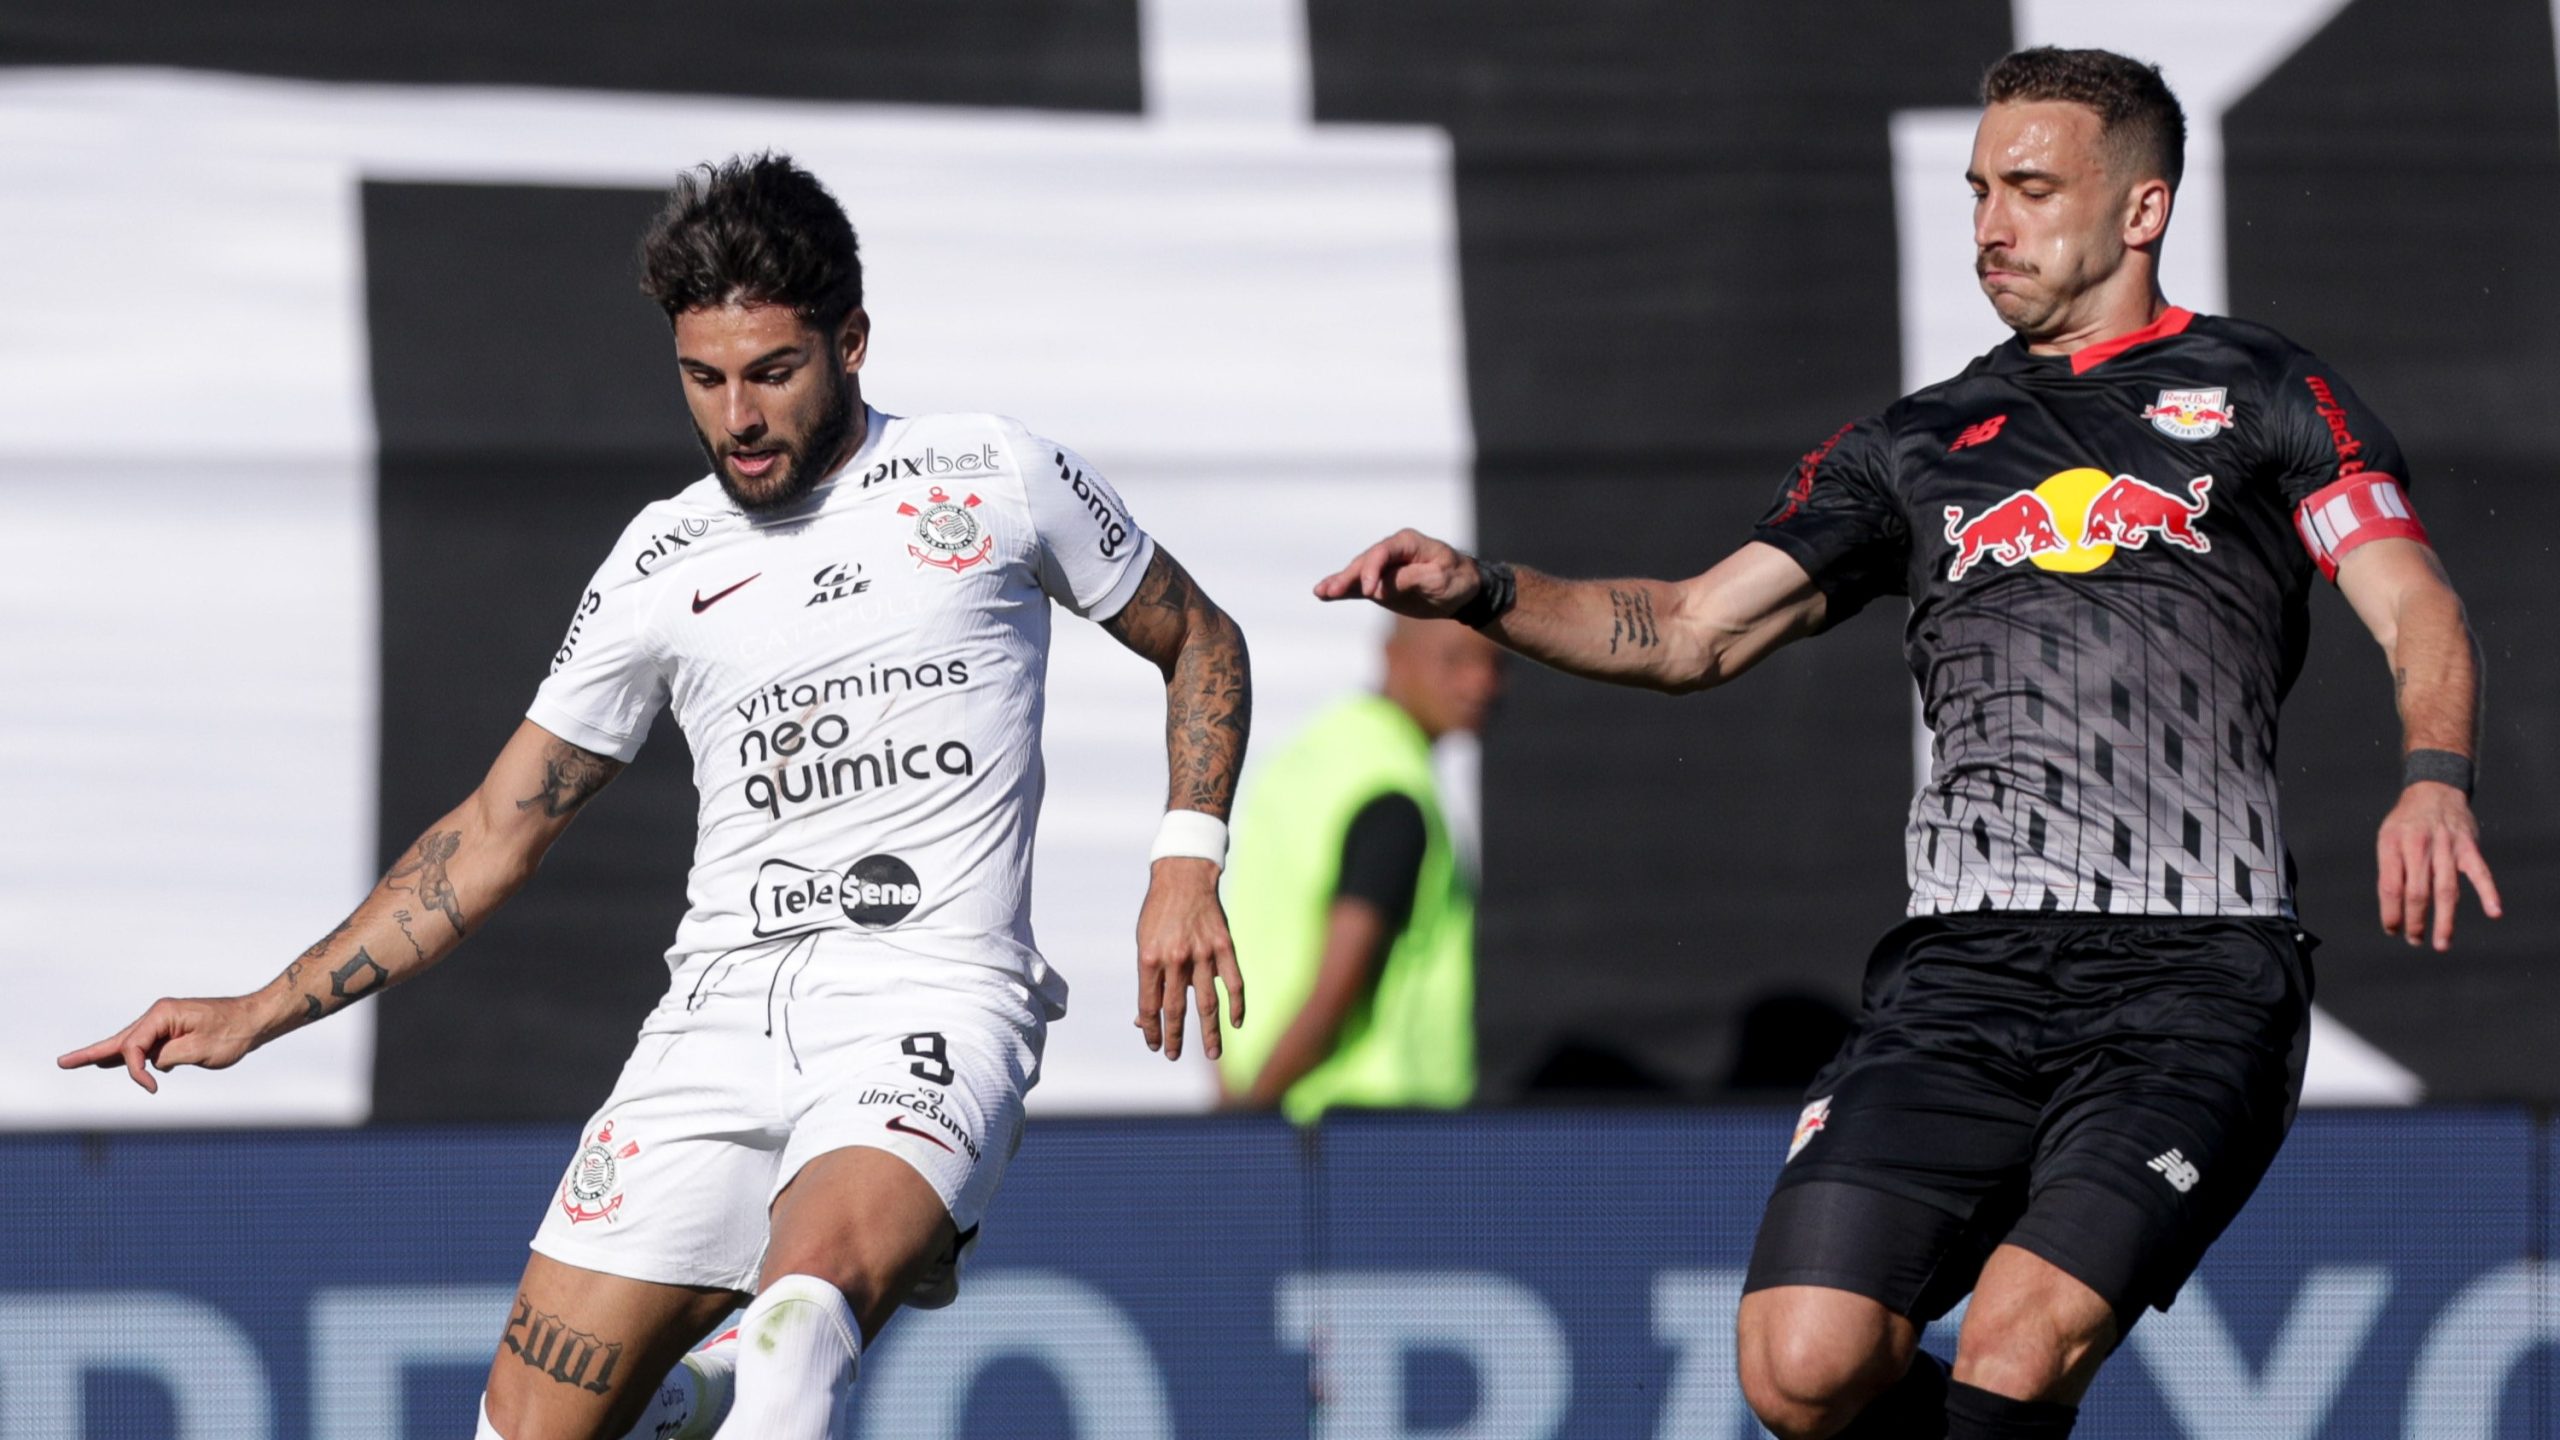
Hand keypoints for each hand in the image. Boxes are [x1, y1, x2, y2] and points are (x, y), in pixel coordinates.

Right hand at [57, 995, 270, 1093]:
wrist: (256, 1020)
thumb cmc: (232, 1033)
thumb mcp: (200, 1050)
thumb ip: (168, 1057)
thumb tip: (152, 1063)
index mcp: (162, 1014)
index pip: (133, 1046)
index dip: (136, 1071)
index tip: (151, 1089)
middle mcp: (159, 1015)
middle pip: (120, 1040)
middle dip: (92, 1053)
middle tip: (61, 1062)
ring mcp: (166, 1022)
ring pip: (131, 1043)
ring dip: (109, 1055)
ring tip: (79, 1061)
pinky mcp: (174, 1031)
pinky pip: (146, 1046)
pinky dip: (132, 1056)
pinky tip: (115, 1061)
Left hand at [1133, 857, 1244, 1060]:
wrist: (1183, 876)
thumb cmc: (1158, 914)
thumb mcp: (1143, 943)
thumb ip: (1148, 979)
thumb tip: (1144, 1018)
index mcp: (1150, 958)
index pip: (1150, 1006)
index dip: (1152, 1030)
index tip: (1154, 1046)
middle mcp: (1176, 959)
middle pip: (1177, 1009)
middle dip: (1175, 1037)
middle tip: (1174, 1056)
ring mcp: (1202, 953)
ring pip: (1208, 1002)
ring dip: (1210, 1032)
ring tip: (1212, 1053)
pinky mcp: (1224, 945)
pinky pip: (1233, 981)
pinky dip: (1237, 1004)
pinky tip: (1236, 1022)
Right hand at [1315, 529, 1481, 617]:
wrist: (1465, 591)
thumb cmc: (1456, 579)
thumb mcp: (1440, 578)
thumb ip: (1411, 579)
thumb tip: (1381, 587)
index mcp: (1407, 543)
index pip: (1383, 553)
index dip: (1372, 570)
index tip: (1370, 591)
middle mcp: (1392, 551)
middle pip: (1365, 562)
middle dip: (1348, 577)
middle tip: (1332, 591)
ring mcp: (1384, 568)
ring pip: (1358, 574)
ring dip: (1340, 583)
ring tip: (1320, 592)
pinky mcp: (1381, 585)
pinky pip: (1359, 587)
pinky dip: (1344, 591)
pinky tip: (1323, 594)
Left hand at [2377, 781, 2501, 950]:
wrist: (2434, 790)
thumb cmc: (2407, 822)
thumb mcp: (2387, 838)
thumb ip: (2390, 869)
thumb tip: (2394, 908)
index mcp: (2394, 845)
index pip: (2391, 886)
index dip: (2391, 912)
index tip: (2392, 929)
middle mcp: (2420, 846)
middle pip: (2417, 892)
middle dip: (2415, 921)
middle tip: (2414, 940)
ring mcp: (2446, 847)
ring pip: (2446, 889)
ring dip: (2444, 919)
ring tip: (2442, 942)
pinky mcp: (2469, 847)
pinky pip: (2480, 872)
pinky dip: (2488, 892)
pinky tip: (2494, 912)